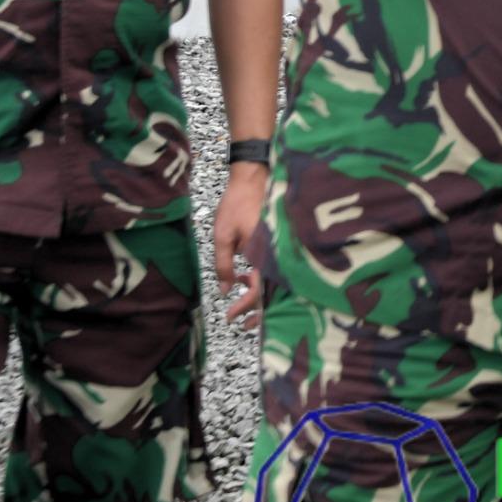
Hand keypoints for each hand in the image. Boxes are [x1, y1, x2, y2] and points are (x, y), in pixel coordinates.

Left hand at [214, 165, 269, 329]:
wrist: (254, 177)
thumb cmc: (237, 204)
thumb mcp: (223, 236)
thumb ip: (224, 265)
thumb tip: (225, 291)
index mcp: (264, 255)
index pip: (259, 291)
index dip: (245, 307)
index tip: (231, 318)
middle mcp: (276, 254)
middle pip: (273, 292)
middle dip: (258, 311)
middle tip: (245, 325)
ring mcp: (279, 248)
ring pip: (274, 281)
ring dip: (259, 295)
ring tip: (240, 301)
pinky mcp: (277, 243)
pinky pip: (273, 268)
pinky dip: (261, 278)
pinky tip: (245, 276)